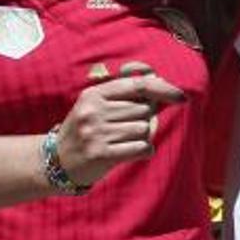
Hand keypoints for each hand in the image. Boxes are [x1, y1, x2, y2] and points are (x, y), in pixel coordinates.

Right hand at [52, 68, 185, 185]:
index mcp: (94, 94)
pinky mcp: (101, 153)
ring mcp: (96, 132)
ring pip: (144, 129)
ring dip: (141, 137)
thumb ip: (125, 92)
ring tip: (121, 142)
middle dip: (144, 120)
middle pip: (144, 110)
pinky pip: (141, 148)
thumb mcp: (97, 105)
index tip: (182, 97)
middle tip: (124, 130)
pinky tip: (128, 152)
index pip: (138, 85)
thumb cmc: (87, 130)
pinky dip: (143, 151)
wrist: (56, 161)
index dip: (164, 89)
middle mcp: (93, 110)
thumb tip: (158, 78)